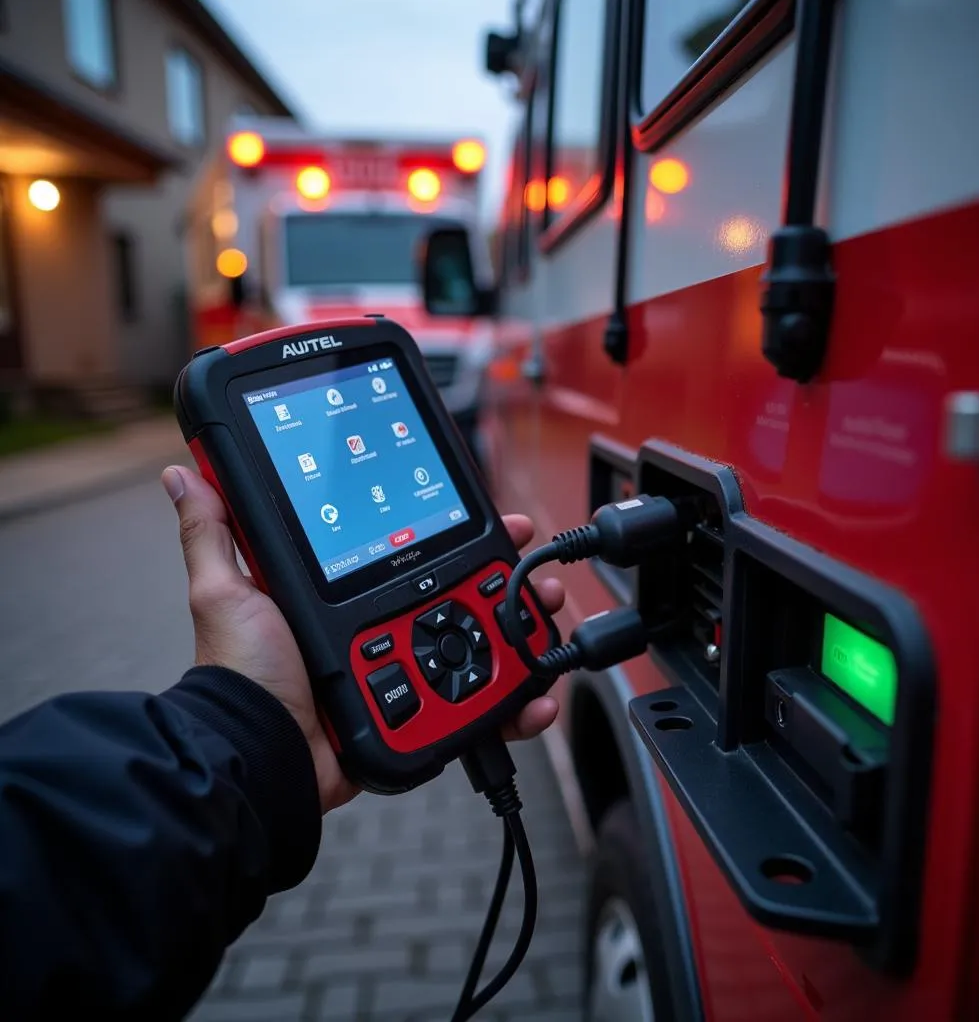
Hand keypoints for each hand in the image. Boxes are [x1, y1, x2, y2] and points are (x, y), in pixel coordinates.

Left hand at [162, 465, 564, 812]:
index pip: (419, 551)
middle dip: (510, 581)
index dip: (460, 534)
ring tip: (546, 618)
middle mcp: (386, 627)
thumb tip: (183, 473)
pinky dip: (514, 702)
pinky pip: (479, 706)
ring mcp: (408, 670)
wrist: (260, 755)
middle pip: (464, 596)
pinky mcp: (422, 714)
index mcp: (352, 594)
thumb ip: (214, 532)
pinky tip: (535, 694)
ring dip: (524, 631)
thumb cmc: (242, 675)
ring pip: (483, 646)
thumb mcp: (226, 591)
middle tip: (535, 572)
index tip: (494, 520)